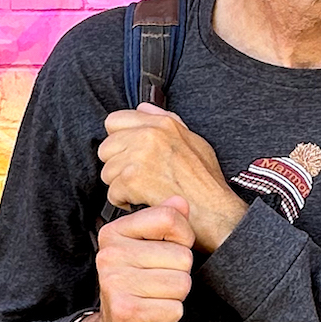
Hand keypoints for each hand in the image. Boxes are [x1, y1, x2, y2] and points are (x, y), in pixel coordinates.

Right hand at [68, 199, 194, 321]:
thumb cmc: (137, 288)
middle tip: (157, 284)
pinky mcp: (126, 311)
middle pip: (181, 256)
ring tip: (154, 299)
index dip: (182, 237)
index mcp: (114, 233)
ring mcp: (115, 283)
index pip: (169, 217)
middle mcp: (110, 255)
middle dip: (179, 274)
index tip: (170, 252)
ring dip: (175, 297)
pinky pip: (174, 308)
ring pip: (181, 283)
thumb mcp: (149, 250)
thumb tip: (180, 201)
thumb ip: (165, 222)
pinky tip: (153, 315)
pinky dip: (170, 315)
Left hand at [98, 105, 247, 253]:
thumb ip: (167, 121)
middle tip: (136, 178)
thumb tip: (144, 109)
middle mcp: (149, 135)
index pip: (115, 121)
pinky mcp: (133, 179)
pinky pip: (112, 192)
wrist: (214, 212)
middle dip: (117, 165)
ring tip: (142, 192)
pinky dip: (124, 202)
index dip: (118, 140)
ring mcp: (139, 156)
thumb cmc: (207, 183)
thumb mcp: (194, 141)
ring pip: (107, 171)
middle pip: (106, 148)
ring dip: (120, 186)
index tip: (127, 153)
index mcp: (163, 124)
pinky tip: (141, 202)